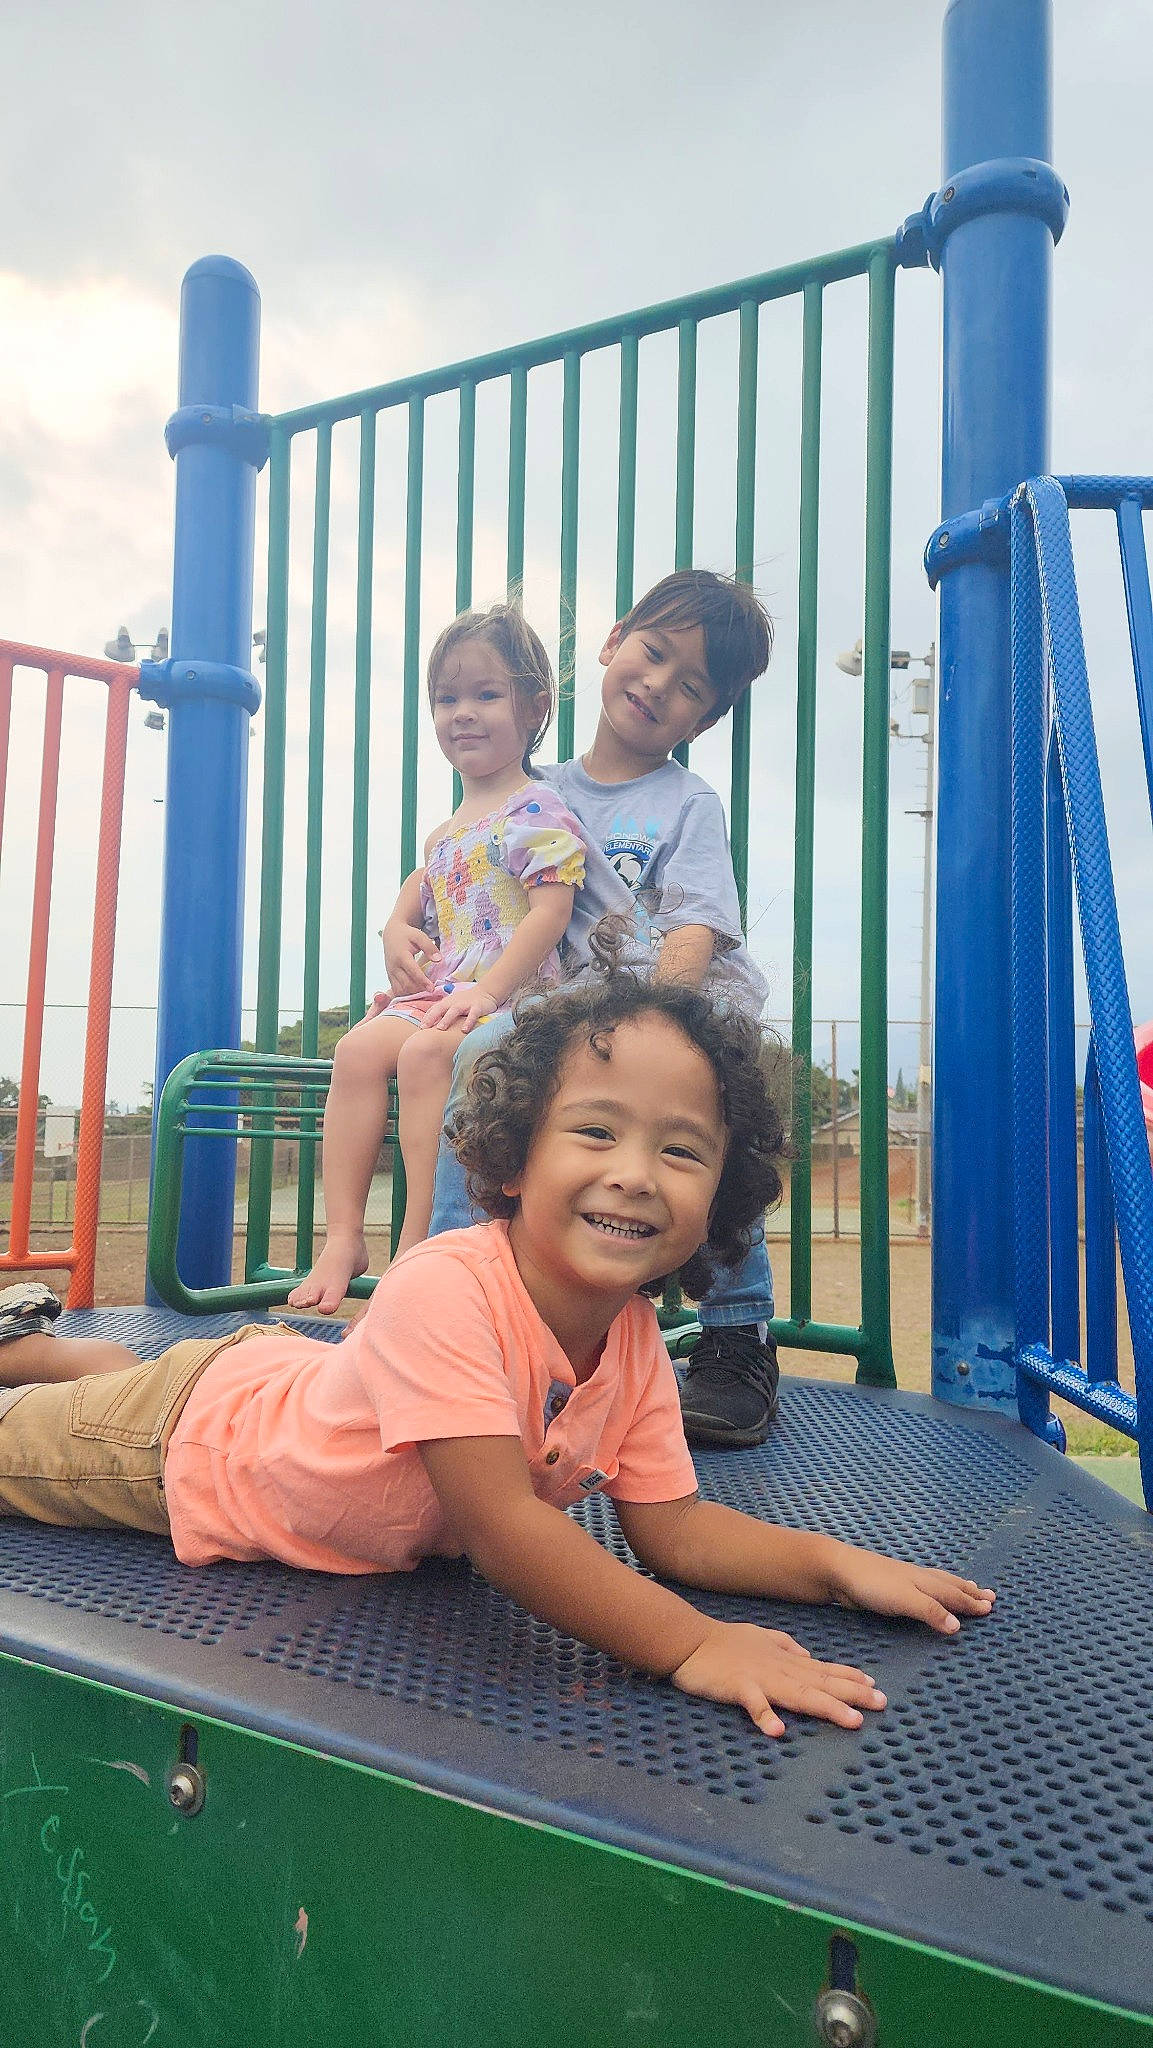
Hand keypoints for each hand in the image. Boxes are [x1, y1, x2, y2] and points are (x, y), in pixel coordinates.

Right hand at [382, 921, 439, 998]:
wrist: (391, 935)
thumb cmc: (407, 935)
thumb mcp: (419, 936)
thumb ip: (429, 947)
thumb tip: (438, 960)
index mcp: (402, 956)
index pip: (413, 972)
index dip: (423, 981)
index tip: (432, 989)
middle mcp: (394, 967)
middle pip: (406, 984)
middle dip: (419, 990)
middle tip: (432, 992)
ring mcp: (391, 973)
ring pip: (400, 990)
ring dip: (413, 994)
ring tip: (425, 993)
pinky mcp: (390, 977)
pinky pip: (396, 990)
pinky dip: (406, 994)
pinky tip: (416, 993)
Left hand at [422, 982, 498, 1032]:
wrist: (486, 992)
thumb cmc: (466, 1001)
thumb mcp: (453, 1004)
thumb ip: (442, 1012)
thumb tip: (429, 1023)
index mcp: (447, 1002)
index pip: (434, 1010)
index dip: (426, 1018)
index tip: (419, 1028)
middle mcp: (454, 1002)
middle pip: (441, 1009)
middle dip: (432, 1018)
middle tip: (424, 1028)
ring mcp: (466, 1004)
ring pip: (454, 1011)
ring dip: (446, 1019)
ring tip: (440, 1029)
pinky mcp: (477, 1007)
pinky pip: (472, 1015)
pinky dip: (468, 1022)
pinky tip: (464, 1030)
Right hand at [672, 1621, 886, 1736]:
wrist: (689, 1640)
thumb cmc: (724, 1640)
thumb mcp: (761, 1636)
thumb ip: (786, 1645)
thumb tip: (807, 1654)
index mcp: (785, 1661)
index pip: (824, 1670)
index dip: (851, 1678)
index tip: (876, 1687)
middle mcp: (780, 1669)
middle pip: (821, 1684)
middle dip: (853, 1695)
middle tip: (881, 1704)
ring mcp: (760, 1678)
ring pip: (799, 1694)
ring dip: (826, 1707)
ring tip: (851, 1721)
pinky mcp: (737, 1687)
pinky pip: (753, 1704)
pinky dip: (765, 1716)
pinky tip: (778, 1732)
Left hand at [829, 1548, 995, 1634]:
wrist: (838, 1571)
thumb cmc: (872, 1584)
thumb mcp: (904, 1599)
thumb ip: (930, 1611)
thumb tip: (958, 1625)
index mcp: (924, 1581)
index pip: (953, 1593)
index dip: (971, 1602)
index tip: (990, 1607)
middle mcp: (918, 1578)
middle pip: (949, 1585)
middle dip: (969, 1592)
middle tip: (989, 1596)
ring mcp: (904, 1580)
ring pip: (937, 1582)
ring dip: (955, 1587)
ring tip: (968, 1586)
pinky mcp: (891, 1587)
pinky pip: (923, 1587)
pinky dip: (935, 1588)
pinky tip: (929, 1588)